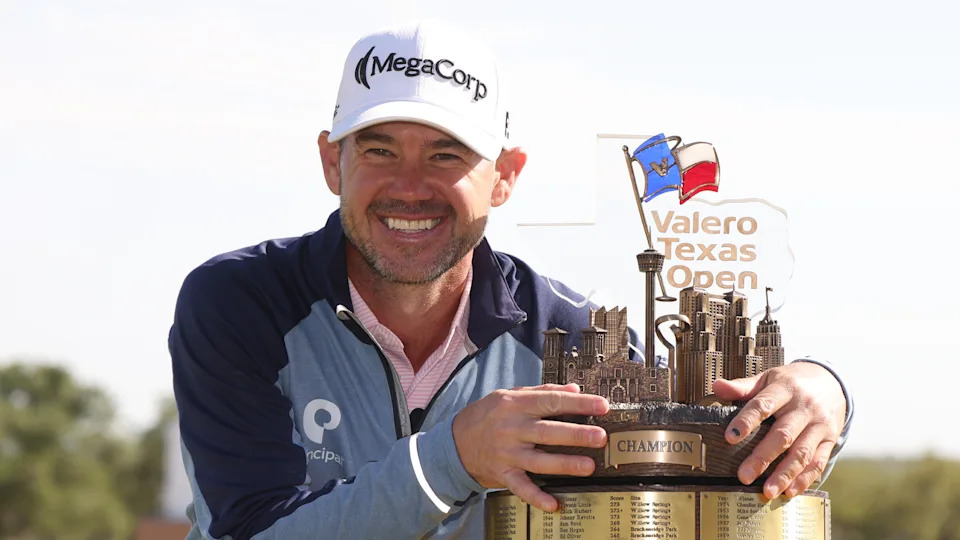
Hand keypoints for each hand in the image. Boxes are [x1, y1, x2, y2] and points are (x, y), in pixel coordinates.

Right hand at [452, 383, 608, 511]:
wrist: (454, 442)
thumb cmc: (487, 415)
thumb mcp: (509, 394)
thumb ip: (542, 391)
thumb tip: (574, 389)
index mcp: (515, 404)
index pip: (551, 401)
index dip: (579, 404)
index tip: (602, 406)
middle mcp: (511, 428)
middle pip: (547, 431)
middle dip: (576, 434)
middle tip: (600, 437)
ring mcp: (507, 453)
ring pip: (539, 460)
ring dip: (564, 464)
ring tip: (588, 466)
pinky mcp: (502, 474)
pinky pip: (521, 487)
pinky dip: (536, 497)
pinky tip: (553, 504)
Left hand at [713, 362, 845, 499]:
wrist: (831, 382)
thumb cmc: (792, 382)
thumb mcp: (768, 378)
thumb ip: (743, 386)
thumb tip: (717, 386)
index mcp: (785, 389)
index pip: (763, 405)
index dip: (746, 421)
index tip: (730, 437)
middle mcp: (804, 408)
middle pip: (783, 435)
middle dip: (763, 457)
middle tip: (744, 475)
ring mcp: (819, 425)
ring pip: (802, 453)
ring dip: (784, 474)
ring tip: (767, 491)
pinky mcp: (830, 440)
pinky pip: (818, 462)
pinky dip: (803, 479)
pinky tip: (789, 491)